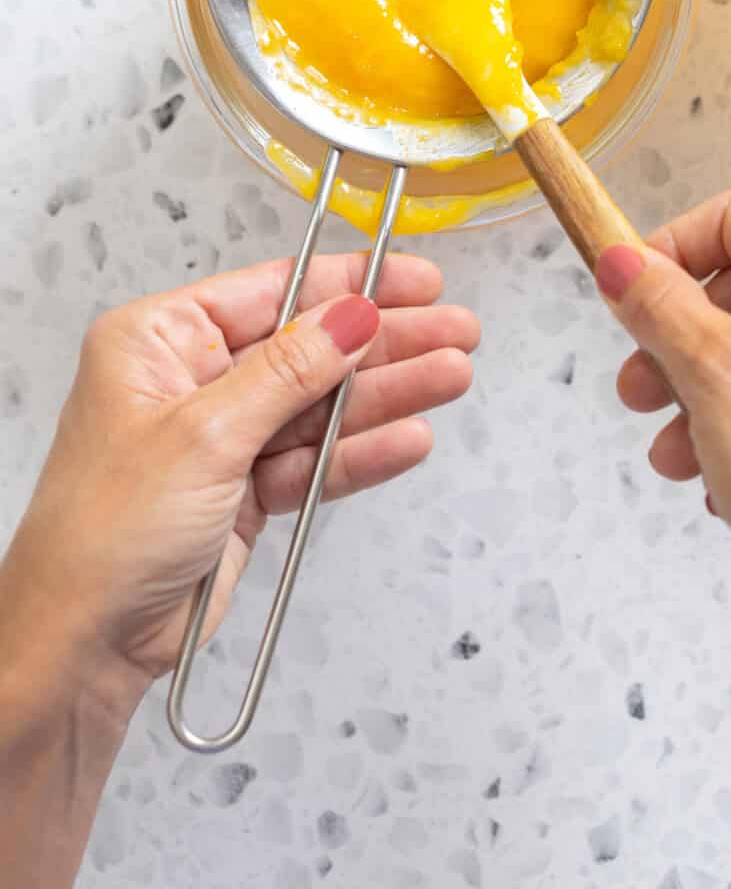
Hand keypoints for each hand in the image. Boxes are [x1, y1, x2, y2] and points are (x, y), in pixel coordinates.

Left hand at [0, 253, 477, 714]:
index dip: (349, 283)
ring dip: (387, 394)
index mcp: (159, 341)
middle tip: (455, 331)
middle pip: (309, 346)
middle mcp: (191, 382)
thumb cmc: (101, 533)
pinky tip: (410, 436)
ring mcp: (222, 439)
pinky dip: (364, 451)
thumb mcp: (203, 434)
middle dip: (384, 340)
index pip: (273, 292)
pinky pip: (317, 460)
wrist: (83, 644)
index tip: (414, 278)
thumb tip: (351, 316)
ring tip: (452, 376)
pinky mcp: (245, 493)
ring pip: (323, 404)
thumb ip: (289, 373)